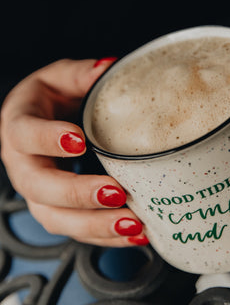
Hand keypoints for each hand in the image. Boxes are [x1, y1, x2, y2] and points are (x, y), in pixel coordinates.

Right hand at [0, 58, 147, 246]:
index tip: (79, 141)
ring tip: (133, 223)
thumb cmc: (50, 99)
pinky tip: (134, 234)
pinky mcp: (56, 210)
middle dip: (78, 194)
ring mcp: (37, 192)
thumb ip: (83, 74)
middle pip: (39, 187)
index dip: (49, 140)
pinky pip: (75, 230)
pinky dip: (104, 236)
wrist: (40, 121)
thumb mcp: (62, 77)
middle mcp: (22, 164)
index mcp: (19, 125)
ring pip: (56, 218)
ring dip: (95, 225)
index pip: (25, 134)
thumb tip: (111, 67)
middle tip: (115, 192)